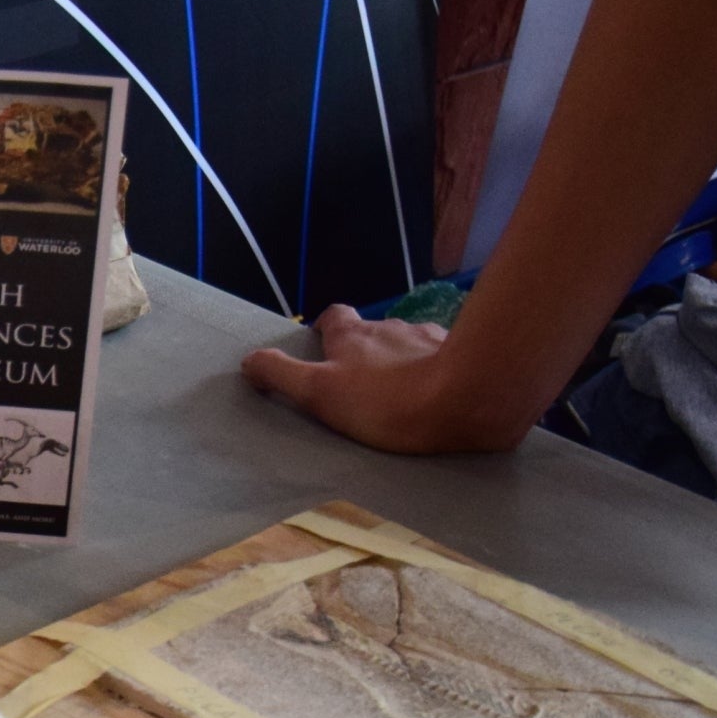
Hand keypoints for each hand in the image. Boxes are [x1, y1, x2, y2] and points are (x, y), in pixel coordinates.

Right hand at [240, 306, 529, 454]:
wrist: (468, 397)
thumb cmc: (385, 401)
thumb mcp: (318, 393)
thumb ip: (281, 375)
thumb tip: (248, 360)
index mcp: (352, 335)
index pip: (333, 316)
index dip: (326, 329)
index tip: (323, 347)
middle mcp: (390, 326)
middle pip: (373, 330)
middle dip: (367, 348)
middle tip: (364, 380)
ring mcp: (428, 336)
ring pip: (409, 342)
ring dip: (404, 358)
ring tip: (407, 390)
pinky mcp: (463, 352)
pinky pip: (445, 354)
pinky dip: (439, 366)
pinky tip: (444, 390)